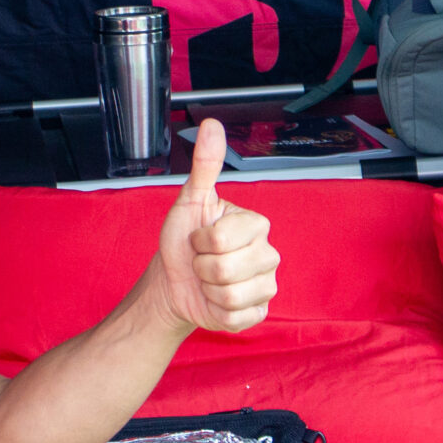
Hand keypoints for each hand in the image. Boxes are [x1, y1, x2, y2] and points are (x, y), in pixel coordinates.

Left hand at [155, 119, 279, 333]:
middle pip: (225, 268)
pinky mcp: (259, 313)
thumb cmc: (183, 241)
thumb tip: (211, 125)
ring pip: (231, 294)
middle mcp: (268, 254)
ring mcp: (266, 285)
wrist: (174, 281)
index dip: (200, 241)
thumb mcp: (190, 201)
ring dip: (208, 289)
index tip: (199, 238)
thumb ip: (204, 165)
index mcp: (255, 225)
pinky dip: (216, 311)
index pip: (221, 239)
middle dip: (202, 266)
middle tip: (202, 261)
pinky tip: (215, 300)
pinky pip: (236, 316)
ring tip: (208, 280)